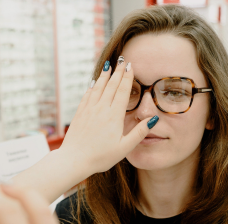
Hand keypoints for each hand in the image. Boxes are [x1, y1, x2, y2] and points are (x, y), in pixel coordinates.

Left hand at [59, 59, 157, 173]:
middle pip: (111, 86)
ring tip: (108, 66)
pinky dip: (91, 87)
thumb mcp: (124, 148)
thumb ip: (139, 132)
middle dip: (118, 72)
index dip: (127, 78)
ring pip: (98, 88)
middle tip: (122, 60)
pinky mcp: (80, 114)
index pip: (122, 92)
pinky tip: (92, 82)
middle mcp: (101, 109)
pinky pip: (87, 96)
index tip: (130, 66)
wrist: (74, 160)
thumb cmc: (101, 157)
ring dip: (104, 76)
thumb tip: (153, 119)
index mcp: (114, 116)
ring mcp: (89, 110)